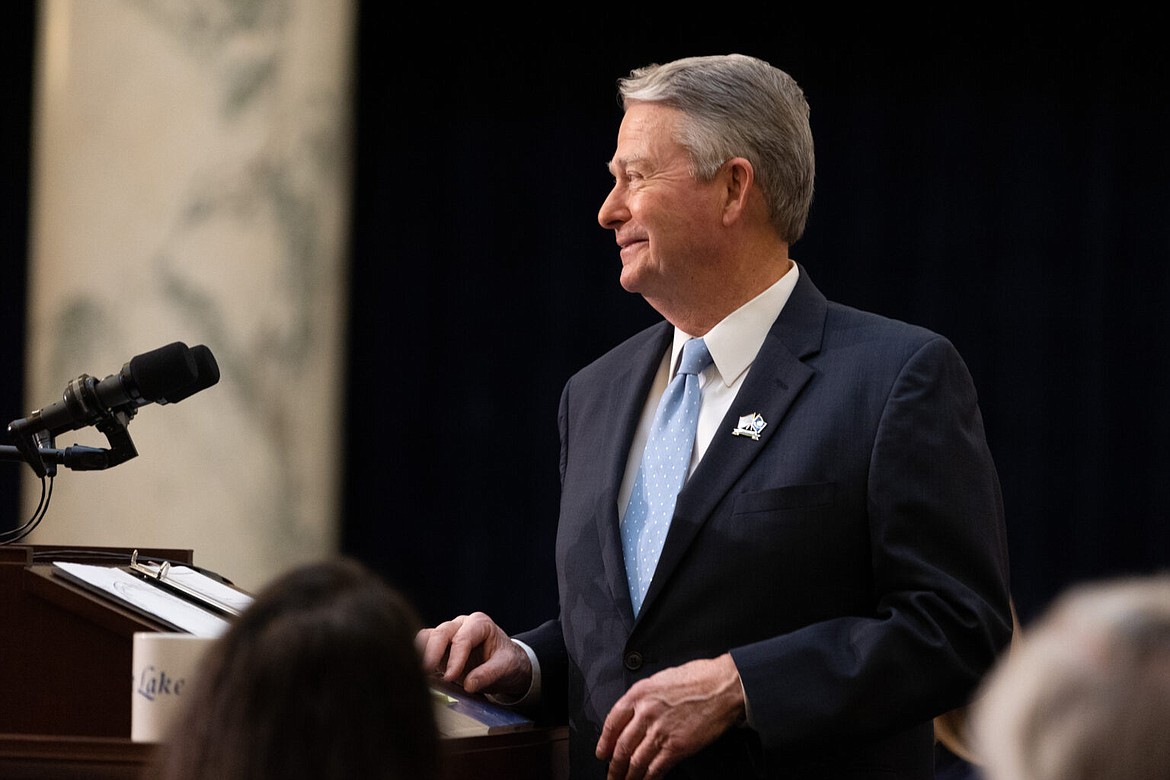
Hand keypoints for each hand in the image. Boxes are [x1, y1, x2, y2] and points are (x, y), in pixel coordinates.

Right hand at [416, 612, 532, 697]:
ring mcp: (447, 634)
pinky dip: (418, 658)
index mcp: (479, 624)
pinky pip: (422, 647)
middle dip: (432, 652)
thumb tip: (469, 685)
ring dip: (421, 654)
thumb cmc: (506, 660)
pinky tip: (417, 675)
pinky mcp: (438, 648)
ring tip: (418, 673)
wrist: (503, 663)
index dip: (455, 658)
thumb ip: (489, 674)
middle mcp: (460, 625)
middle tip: (425, 671)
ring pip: (427, 637)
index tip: (451, 677)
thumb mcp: (505, 666)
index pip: (463, 638)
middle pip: (441, 633)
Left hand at [596, 654, 745, 779]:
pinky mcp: (676, 747)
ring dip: (628, 776)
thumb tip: (634, 717)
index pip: (612, 722)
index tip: (602, 753)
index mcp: (639, 693)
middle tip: (612, 774)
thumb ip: (644, 698)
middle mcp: (646, 712)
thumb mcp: (661, 679)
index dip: (605, 742)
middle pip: (621, 746)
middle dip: (614, 766)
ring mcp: (660, 731)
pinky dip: (648, 779)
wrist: (723, 687)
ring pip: (636, 761)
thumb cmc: (698, 679)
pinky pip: (655, 768)